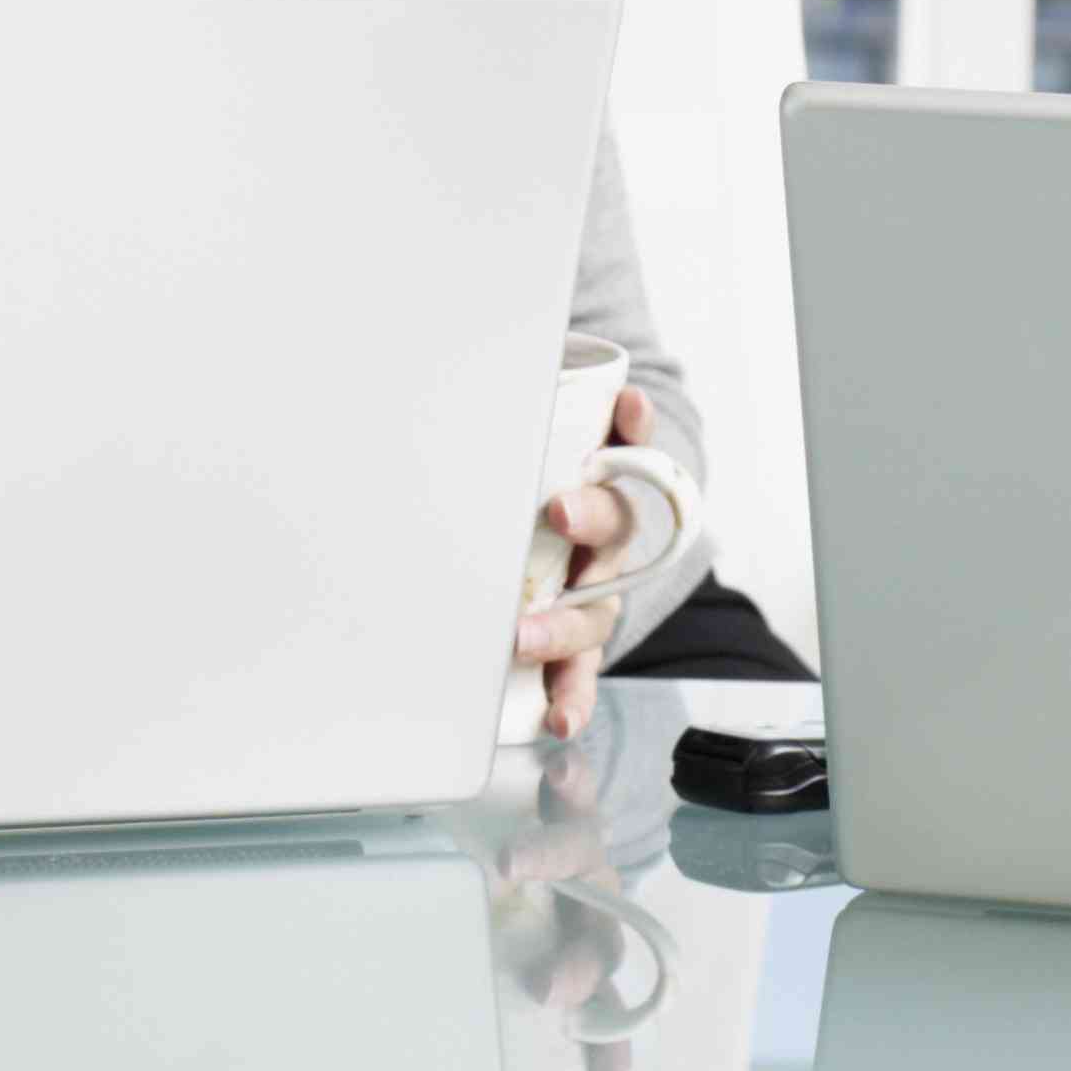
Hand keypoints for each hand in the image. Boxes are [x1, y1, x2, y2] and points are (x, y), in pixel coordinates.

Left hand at [513, 383, 664, 743]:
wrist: (550, 527)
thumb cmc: (521, 476)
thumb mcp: (518, 437)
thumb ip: (495, 404)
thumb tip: (437, 351)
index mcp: (598, 477)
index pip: (629, 442)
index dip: (633, 425)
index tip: (628, 403)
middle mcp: (605, 535)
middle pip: (614, 521)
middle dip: (590, 515)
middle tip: (558, 509)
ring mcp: (594, 591)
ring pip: (596, 608)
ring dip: (563, 623)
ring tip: (523, 636)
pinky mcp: (577, 640)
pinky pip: (581, 673)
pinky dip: (572, 697)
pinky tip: (556, 719)